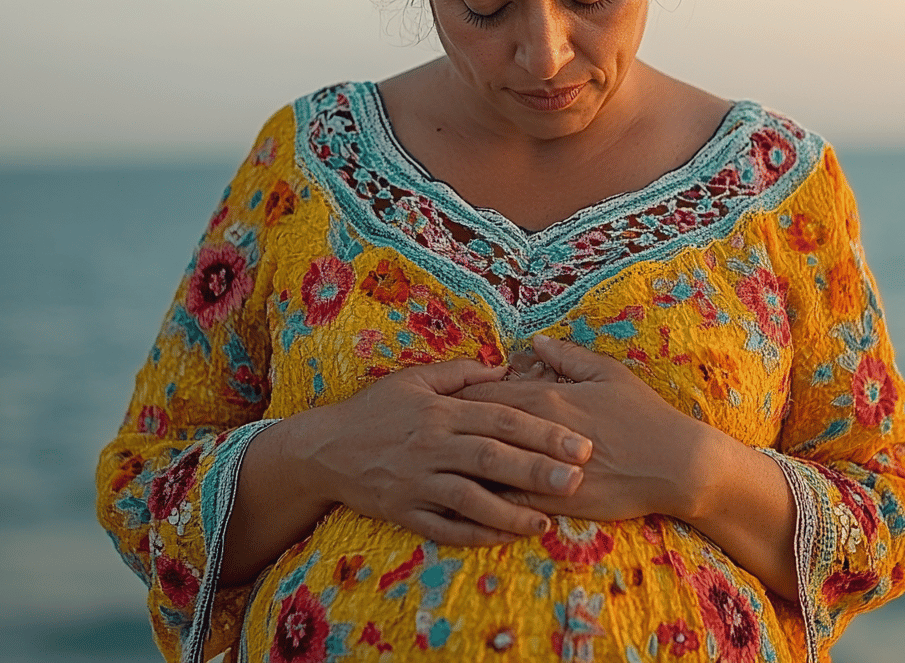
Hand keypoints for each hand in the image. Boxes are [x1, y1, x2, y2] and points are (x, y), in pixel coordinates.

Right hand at [283, 358, 592, 545]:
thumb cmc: (376, 409)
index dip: (542, 431)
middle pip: (492, 458)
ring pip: (471, 499)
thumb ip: (462, 374)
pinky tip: (506, 537)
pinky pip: (444, 527)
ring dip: (511, 510)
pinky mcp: (404, 512)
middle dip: (538, 470)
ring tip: (548, 520)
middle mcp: (432, 446)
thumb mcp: (415, 379)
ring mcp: (418, 482)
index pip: (501, 419)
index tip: (580, 442)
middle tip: (579, 479)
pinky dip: (476, 534)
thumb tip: (505, 367)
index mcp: (442, 412)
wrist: (323, 448)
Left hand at [454, 335, 705, 522]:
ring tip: (438, 466)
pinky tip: (465, 502)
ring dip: (460, 466)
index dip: (458, 396)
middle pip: (476, 428)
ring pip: (485, 468)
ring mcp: (543, 470)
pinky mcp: (553, 503)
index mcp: (547, 396)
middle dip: (449, 430)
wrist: (674, 464)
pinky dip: (483, 501)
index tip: (439, 400)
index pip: (484, 393)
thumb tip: (535, 342)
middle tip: (426, 432)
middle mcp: (537, 432)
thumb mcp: (607, 373)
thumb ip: (567, 356)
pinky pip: (506, 503)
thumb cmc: (643, 414)